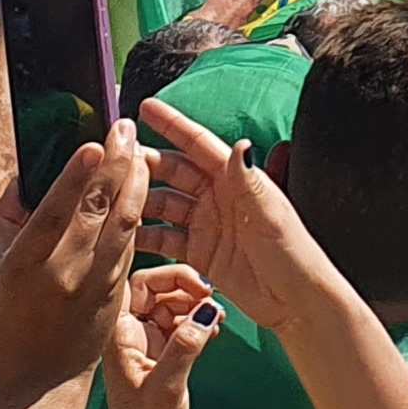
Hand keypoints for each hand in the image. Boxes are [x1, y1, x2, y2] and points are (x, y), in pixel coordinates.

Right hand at [0, 120, 148, 407]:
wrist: (40, 383)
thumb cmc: (7, 323)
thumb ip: (2, 222)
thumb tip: (19, 180)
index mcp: (26, 264)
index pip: (56, 211)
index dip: (77, 176)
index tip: (93, 143)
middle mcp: (65, 272)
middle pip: (98, 209)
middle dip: (115, 163)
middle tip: (123, 126)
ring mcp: (96, 284)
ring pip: (124, 223)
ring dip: (135, 182)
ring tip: (138, 148)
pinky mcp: (117, 293)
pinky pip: (129, 246)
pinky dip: (136, 212)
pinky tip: (139, 187)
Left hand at [103, 265, 222, 408]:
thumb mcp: (167, 385)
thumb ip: (185, 346)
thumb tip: (206, 310)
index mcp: (120, 334)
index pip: (137, 283)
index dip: (167, 275)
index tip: (198, 284)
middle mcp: (130, 333)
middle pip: (157, 289)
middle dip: (186, 289)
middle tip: (213, 298)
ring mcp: (147, 342)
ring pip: (171, 306)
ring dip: (196, 306)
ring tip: (218, 317)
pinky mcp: (162, 353)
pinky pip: (181, 325)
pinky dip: (198, 323)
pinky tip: (214, 330)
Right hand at [138, 95, 345, 333]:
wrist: (296, 300)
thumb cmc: (292, 252)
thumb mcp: (270, 213)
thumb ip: (248, 180)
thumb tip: (240, 145)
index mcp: (235, 178)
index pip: (198, 144)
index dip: (172, 125)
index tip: (145, 108)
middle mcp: (217, 196)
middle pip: (174, 171)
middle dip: (145, 163)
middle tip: (115, 158)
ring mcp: (206, 224)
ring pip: (164, 204)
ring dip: (140, 198)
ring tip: (112, 195)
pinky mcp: (199, 253)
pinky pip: (165, 239)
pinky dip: (145, 235)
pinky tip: (123, 232)